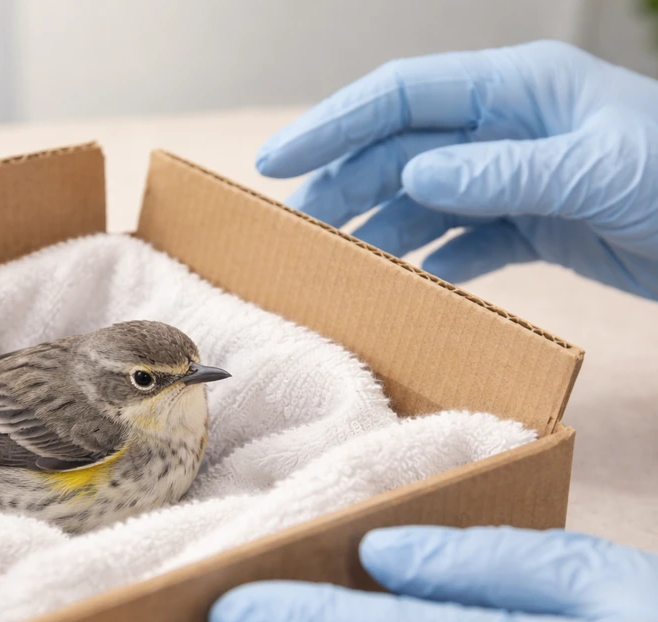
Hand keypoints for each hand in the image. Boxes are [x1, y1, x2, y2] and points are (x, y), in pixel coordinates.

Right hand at [256, 40, 657, 299]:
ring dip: (378, 231)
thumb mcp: (590, 168)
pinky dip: (428, 262)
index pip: (400, 96)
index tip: (278, 161)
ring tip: (336, 267)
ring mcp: (514, 176)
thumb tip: (411, 178)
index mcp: (513, 88)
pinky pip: (460, 240)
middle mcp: (504, 126)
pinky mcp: (531, 222)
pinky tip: (402, 287)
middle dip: (344, 188)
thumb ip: (497, 173)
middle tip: (297, 236)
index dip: (332, 124)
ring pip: (421, 199)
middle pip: (398, 151)